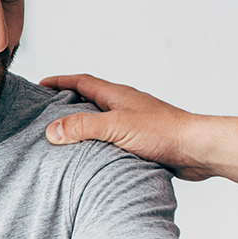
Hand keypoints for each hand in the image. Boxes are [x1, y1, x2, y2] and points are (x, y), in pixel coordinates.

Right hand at [39, 74, 213, 180]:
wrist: (196, 150)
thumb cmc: (163, 132)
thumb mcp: (116, 127)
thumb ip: (83, 127)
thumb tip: (51, 130)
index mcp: (117, 95)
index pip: (82, 81)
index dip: (60, 81)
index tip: (41, 85)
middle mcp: (125, 105)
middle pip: (90, 99)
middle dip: (68, 102)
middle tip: (47, 112)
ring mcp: (134, 123)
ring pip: (102, 120)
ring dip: (84, 124)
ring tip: (64, 137)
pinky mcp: (142, 141)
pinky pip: (113, 138)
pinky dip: (99, 143)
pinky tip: (93, 156)